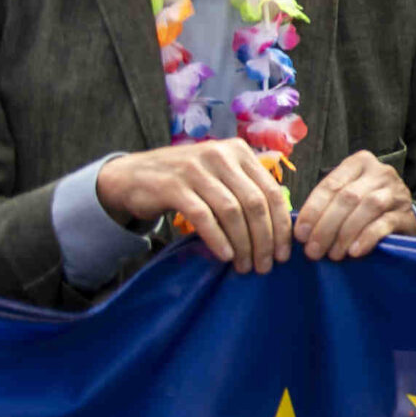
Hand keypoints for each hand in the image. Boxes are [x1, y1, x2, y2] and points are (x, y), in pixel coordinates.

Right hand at [96, 141, 290, 271]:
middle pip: (255, 203)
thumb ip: (246, 189)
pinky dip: (218, 239)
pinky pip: (203, 216)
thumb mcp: (219, 174)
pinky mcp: (172, 186)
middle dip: (264, 239)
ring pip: (232, 211)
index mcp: (239, 151)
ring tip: (245, 265)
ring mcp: (196, 169)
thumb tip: (279, 227)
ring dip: (243, 243)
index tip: (284, 252)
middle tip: (265, 265)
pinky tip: (225, 256)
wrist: (131, 176)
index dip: (281, 225)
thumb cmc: (185, 181)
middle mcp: (220, 155)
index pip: (271, 192)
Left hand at [293, 151, 414, 259]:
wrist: (401, 214)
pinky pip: (385, 223)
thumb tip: (301, 230)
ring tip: (333, 254)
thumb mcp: (345, 195)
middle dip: (326, 226)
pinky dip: (367, 238)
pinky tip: (354, 251)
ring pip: (368, 207)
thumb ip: (326, 205)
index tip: (300, 235)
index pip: (331, 184)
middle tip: (313, 250)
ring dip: (345, 233)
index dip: (313, 210)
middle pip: (348, 197)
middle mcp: (380, 172)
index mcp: (359, 162)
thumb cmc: (363, 205)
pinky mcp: (406, 213)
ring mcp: (396, 191)